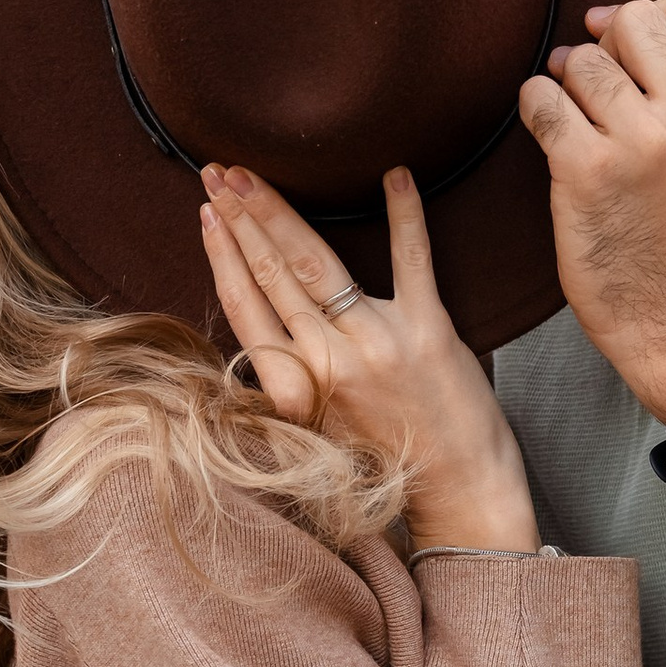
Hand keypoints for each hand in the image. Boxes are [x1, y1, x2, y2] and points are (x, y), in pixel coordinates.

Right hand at [200, 163, 537, 550]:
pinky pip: (414, 259)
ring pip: (317, 262)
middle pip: (272, 273)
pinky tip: (395, 174)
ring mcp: (379, 342)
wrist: (459, 495)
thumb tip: (263, 324)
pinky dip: (406, 214)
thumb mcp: (319, 426)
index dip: (222, 254)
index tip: (205, 213)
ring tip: (255, 174)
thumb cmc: (389, 463)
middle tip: (219, 171)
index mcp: (296, 387)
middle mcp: (330, 361)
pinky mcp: (430, 330)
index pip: (245, 305)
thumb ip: (292, 376)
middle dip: (240, 215)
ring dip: (281, 211)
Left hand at [519, 0, 665, 421]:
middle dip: (609, 43)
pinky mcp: (588, 169)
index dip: (662, 10)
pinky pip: (540, 99)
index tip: (637, 46)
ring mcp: (643, 140)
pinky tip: (551, 134)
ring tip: (579, 119)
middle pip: (634, 18)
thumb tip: (608, 18)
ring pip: (582, 59)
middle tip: (601, 84)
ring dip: (569, 83)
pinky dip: (535, 107)